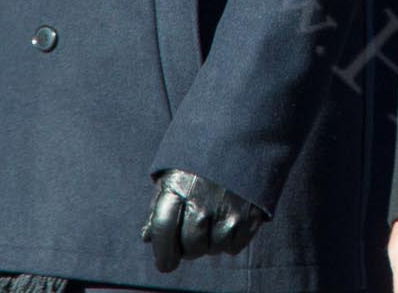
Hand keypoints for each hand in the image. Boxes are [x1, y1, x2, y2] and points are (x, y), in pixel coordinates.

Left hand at [140, 169, 266, 271]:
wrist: (245, 134)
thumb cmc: (202, 157)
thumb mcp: (173, 174)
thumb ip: (158, 206)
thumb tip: (147, 237)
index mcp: (177, 189)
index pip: (163, 232)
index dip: (163, 254)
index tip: (166, 264)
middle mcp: (201, 203)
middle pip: (190, 247)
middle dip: (189, 248)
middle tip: (194, 235)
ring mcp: (228, 211)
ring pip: (213, 249)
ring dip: (212, 243)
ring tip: (215, 222)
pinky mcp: (251, 215)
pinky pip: (235, 246)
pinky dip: (231, 241)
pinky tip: (230, 221)